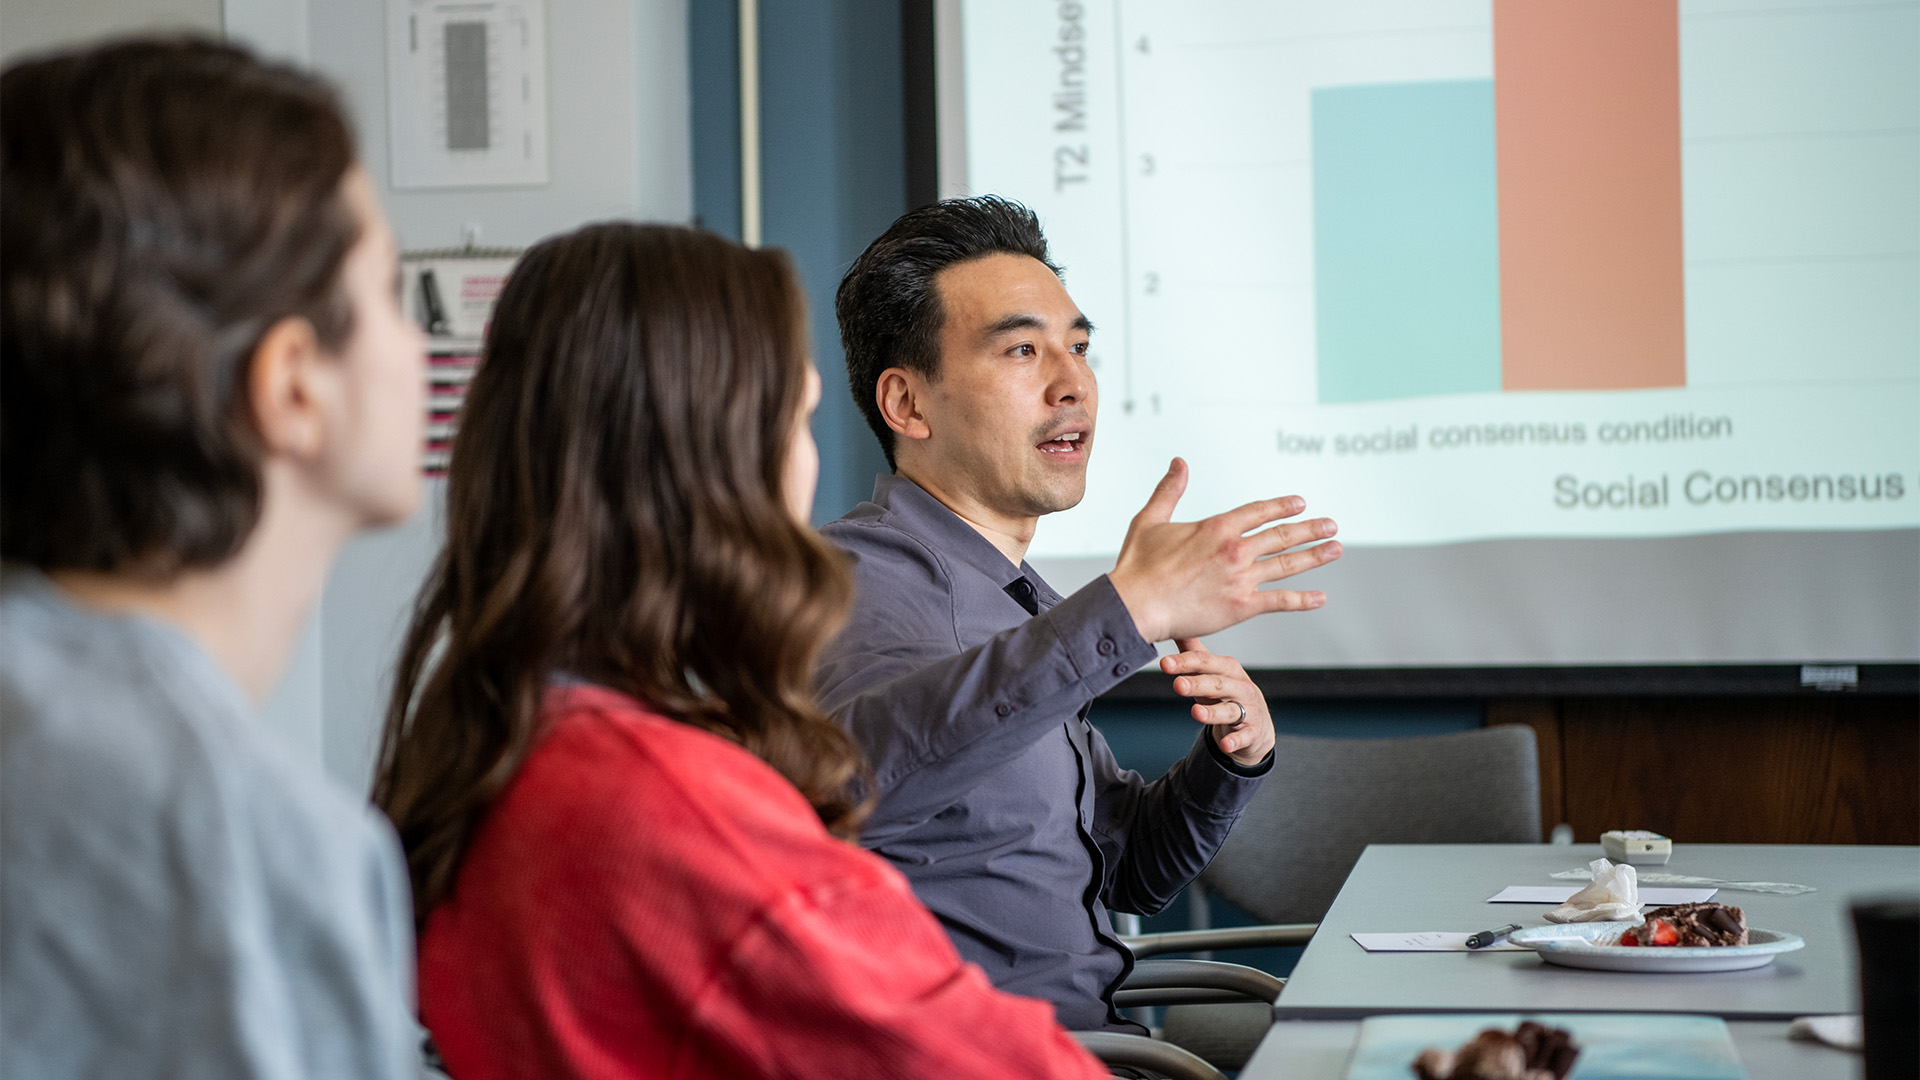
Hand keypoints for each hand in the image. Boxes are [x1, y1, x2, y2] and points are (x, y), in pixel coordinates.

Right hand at [1108, 457, 1340, 642]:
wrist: (1134, 605)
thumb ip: (1169, 490)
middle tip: (1331, 525)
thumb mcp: (1150, 519)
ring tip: (1335, 549)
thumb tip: (1179, 462)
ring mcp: (1241, 578)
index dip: (1282, 506)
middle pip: (1281, 535)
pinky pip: (1280, 601)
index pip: (1259, 512)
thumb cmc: (1137, 566)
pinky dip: (1302, 600)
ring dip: (1315, 555)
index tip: (1300, 503)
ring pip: (1287, 564)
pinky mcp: (1241, 606)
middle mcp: (1234, 549)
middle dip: (1310, 529)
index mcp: (1216, 526)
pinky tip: (1320, 597)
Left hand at [1163, 639, 1272, 765]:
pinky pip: (1244, 737)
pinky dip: (1235, 741)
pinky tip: (1225, 745)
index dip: (1185, 662)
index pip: (1206, 662)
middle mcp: (1240, 687)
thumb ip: (1193, 653)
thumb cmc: (1226, 694)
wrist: (1256, 726)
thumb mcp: (1211, 673)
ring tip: (1195, 713)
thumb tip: (1175, 626)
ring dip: (1212, 712)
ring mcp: (1248, 710)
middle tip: (1177, 684)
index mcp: (1228, 669)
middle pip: (1217, 684)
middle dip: (1197, 684)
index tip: (1164, 664)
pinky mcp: (1252, 732)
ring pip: (1230, 710)